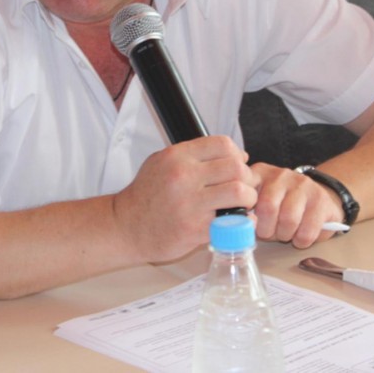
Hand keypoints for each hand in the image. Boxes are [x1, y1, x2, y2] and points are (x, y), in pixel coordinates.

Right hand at [111, 135, 258, 262]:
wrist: (125, 226)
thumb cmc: (145, 195)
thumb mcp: (161, 162)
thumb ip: (193, 155)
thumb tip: (233, 154)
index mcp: (177, 157)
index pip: (222, 144)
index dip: (237, 154)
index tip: (238, 164)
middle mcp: (184, 176)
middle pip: (236, 167)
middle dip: (247, 177)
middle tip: (244, 186)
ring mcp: (191, 204)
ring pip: (239, 192)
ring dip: (248, 198)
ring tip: (242, 203)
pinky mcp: (196, 229)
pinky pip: (232, 221)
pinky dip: (242, 220)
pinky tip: (237, 220)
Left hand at [250, 163, 343, 247]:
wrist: (317, 201)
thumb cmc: (281, 208)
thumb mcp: (259, 204)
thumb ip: (247, 211)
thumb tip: (242, 225)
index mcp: (258, 174)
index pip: (243, 189)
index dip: (243, 212)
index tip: (248, 223)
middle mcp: (280, 174)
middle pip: (267, 207)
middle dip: (267, 230)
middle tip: (270, 233)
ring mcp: (302, 183)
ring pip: (288, 220)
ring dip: (285, 235)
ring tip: (286, 233)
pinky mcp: (320, 199)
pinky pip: (306, 231)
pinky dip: (301, 240)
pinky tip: (300, 235)